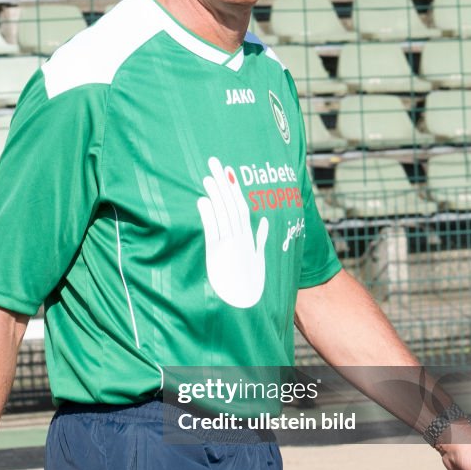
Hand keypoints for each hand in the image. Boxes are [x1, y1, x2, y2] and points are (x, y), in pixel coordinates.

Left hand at [197, 156, 267, 308]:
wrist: (247, 308)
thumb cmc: (252, 285)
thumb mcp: (259, 260)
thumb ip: (261, 240)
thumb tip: (267, 221)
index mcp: (248, 237)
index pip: (241, 206)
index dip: (234, 187)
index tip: (227, 170)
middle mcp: (240, 239)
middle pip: (231, 204)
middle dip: (223, 182)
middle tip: (214, 161)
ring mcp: (230, 246)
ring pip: (223, 214)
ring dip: (215, 194)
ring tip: (207, 176)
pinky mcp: (218, 256)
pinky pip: (213, 231)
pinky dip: (209, 215)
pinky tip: (203, 200)